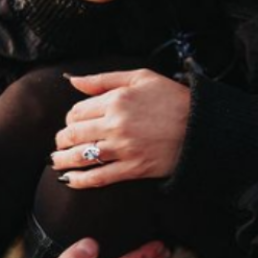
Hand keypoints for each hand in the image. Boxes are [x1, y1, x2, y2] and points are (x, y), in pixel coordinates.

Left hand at [51, 69, 189, 188]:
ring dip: (63, 160)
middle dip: (61, 140)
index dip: (70, 118)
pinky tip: (69, 180)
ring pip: (81, 156)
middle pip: (74, 134)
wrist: (200, 127)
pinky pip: (99, 177)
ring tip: (56, 162)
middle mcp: (116, 124)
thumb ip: (103, 79)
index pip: (77, 112)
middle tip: (59, 143)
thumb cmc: (171, 98)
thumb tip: (73, 81)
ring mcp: (123, 149)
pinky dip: (80, 181)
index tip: (72, 123)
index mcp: (116, 100)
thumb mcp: (140, 77)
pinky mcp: (133, 169)